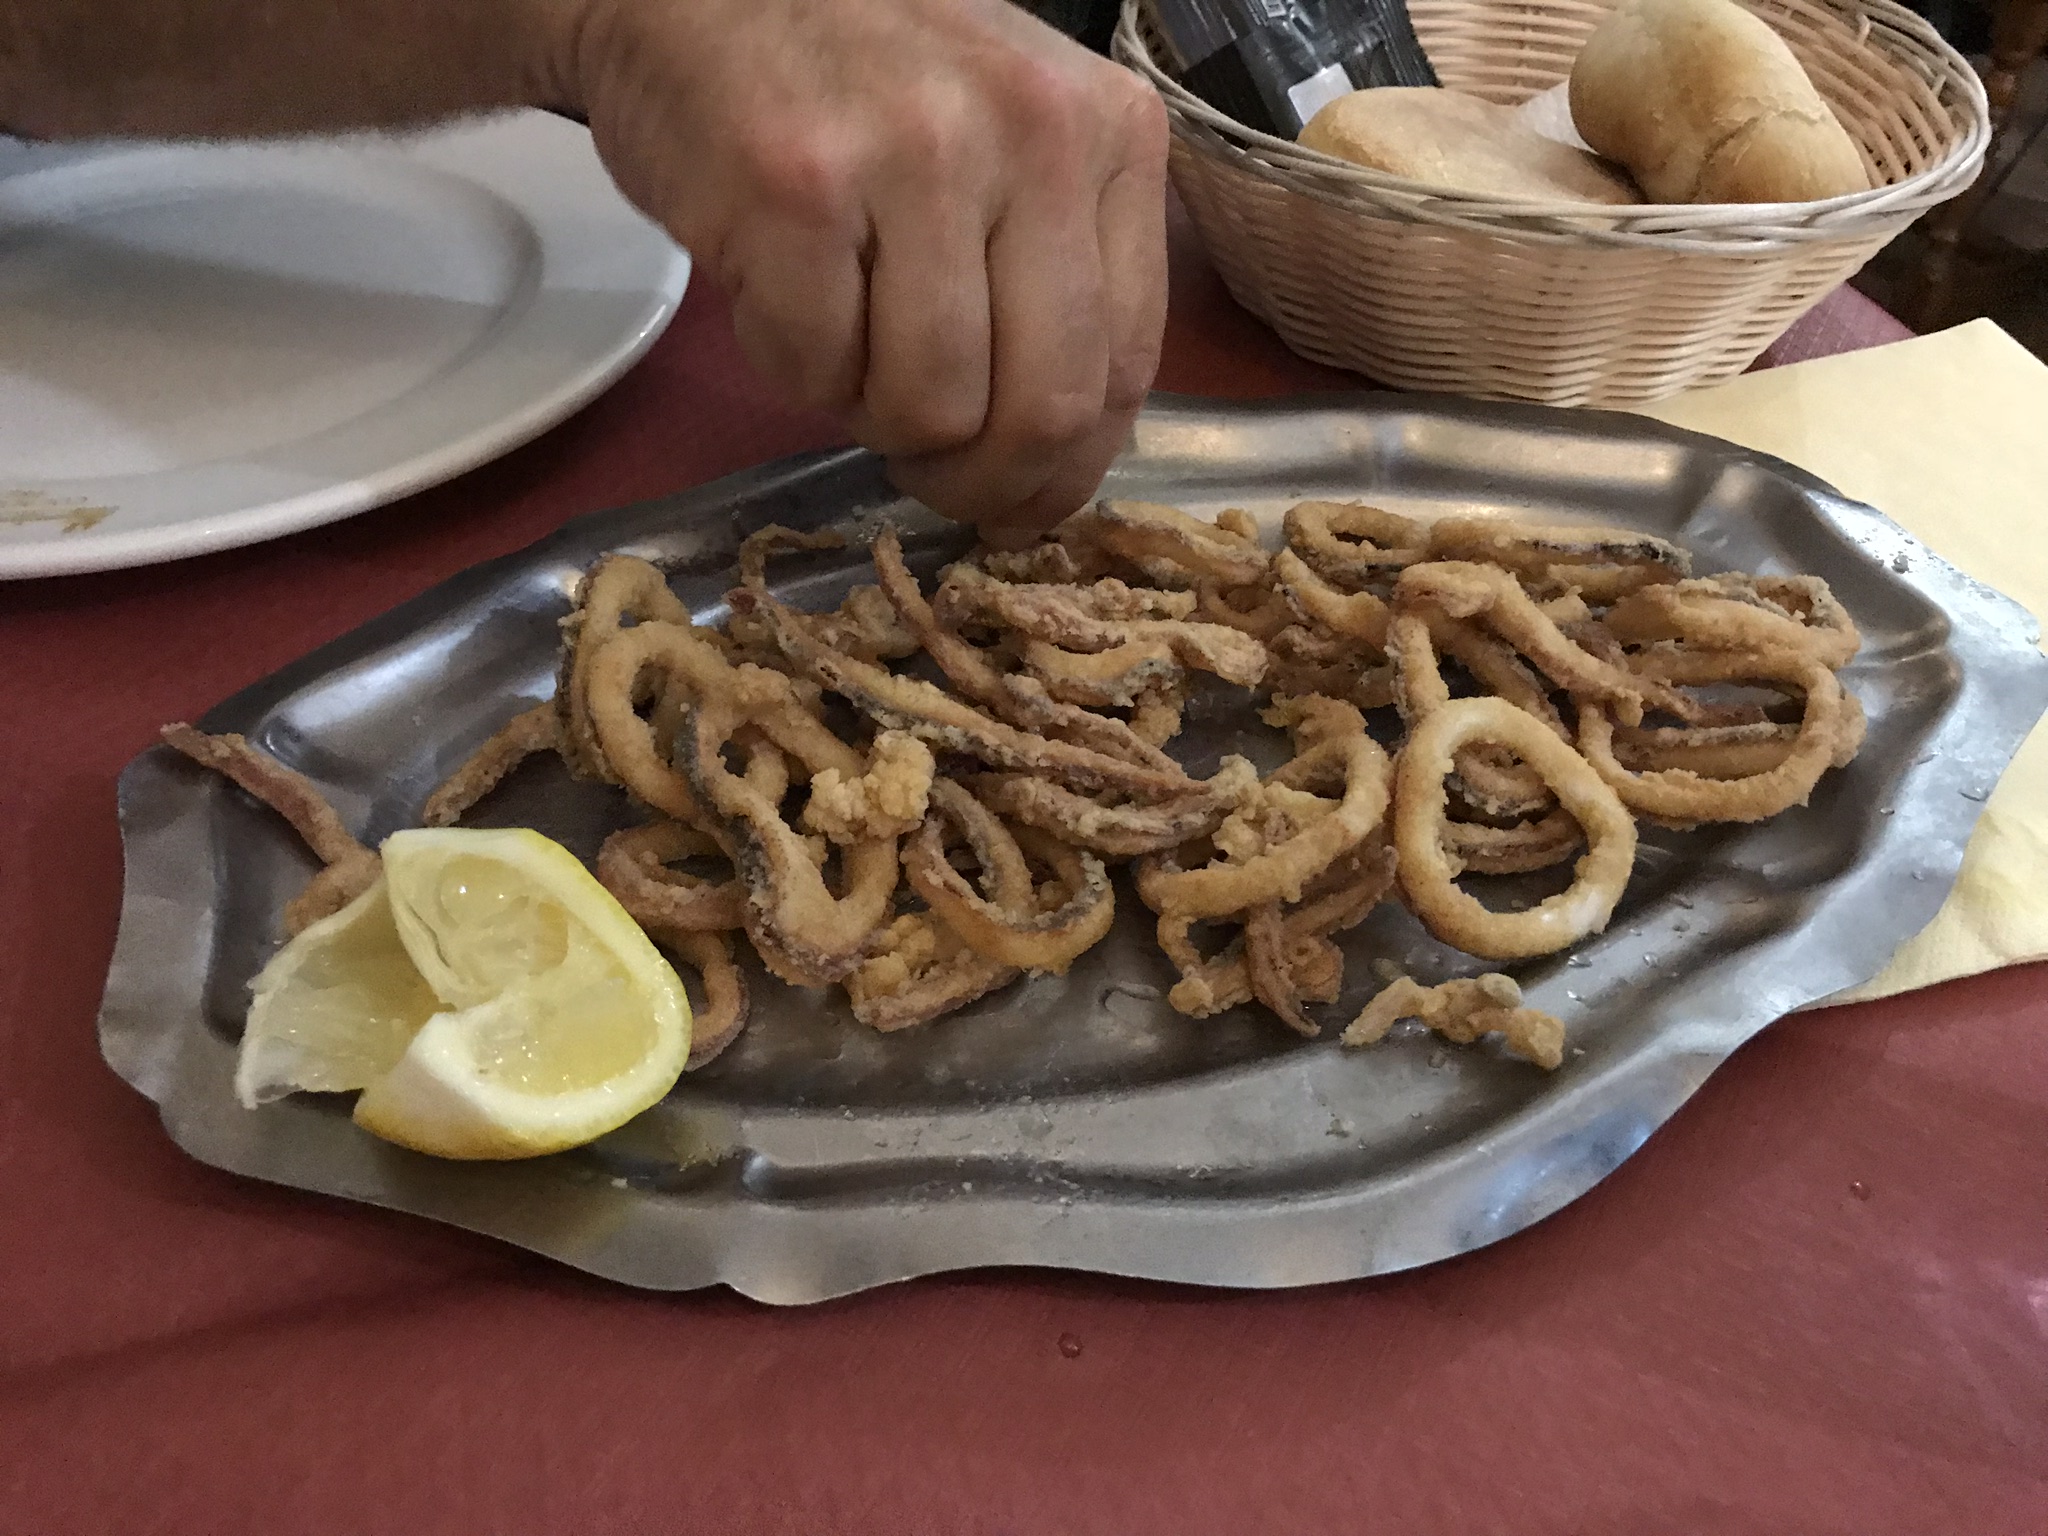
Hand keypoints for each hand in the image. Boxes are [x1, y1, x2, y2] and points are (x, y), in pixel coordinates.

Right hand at [558, 0, 1168, 545]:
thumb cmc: (862, 85)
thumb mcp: (1010, 145)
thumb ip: (1057, 278)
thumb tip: (1056, 469)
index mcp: (1110, 133)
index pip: (1125, 370)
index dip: (1064, 470)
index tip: (1014, 497)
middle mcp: (1033, 132)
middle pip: (1041, 410)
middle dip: (976, 481)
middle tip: (925, 471)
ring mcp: (916, 152)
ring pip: (930, 407)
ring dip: (873, 416)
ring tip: (844, 345)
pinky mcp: (797, 184)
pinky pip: (817, 371)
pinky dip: (791, 368)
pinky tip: (782, 296)